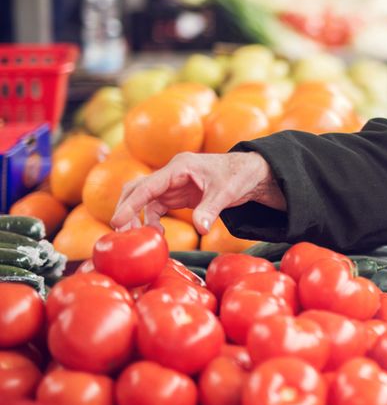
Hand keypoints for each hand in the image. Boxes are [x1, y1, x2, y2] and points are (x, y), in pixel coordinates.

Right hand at [110, 152, 284, 234]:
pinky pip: (155, 207)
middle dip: (126, 209)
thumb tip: (201, 230)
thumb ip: (211, 210)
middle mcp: (171, 173)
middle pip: (137, 189)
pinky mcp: (176, 194)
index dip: (131, 204)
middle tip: (120, 233)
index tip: (117, 221)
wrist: (250, 172)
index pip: (148, 185)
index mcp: (180, 167)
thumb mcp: (227, 192)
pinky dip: (150, 220)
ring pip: (143, 199)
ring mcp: (172, 183)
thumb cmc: (239, 176)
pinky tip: (158, 233)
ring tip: (136, 236)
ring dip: (136, 217)